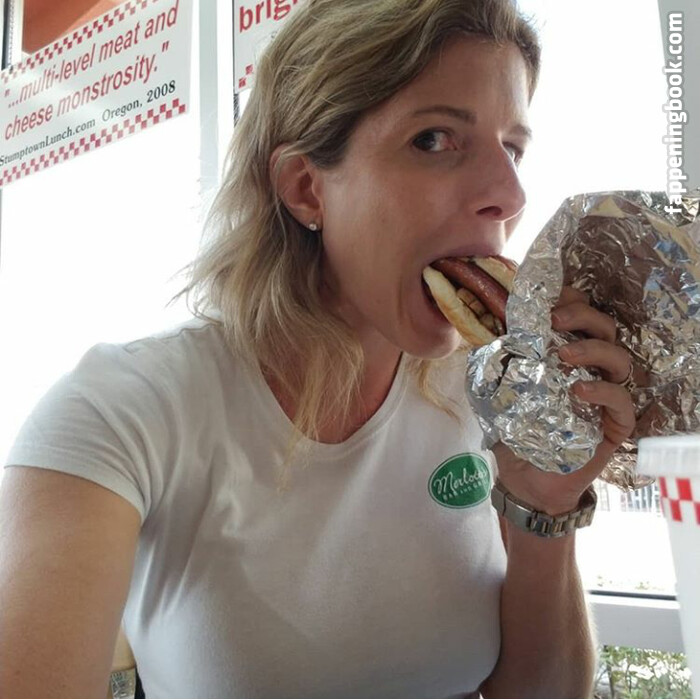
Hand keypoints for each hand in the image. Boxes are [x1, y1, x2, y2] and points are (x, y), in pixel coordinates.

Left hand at [492, 286, 636, 515]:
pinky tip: (579, 391)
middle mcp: (589, 369)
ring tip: (564, 355)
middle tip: (554, 320)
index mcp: (565, 354)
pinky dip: (604, 392)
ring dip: (593, 349)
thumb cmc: (513, 430)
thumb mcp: (495, 388)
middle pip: (604, 328)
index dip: (571, 300)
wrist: (522, 477)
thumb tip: (482, 326)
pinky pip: (622, 402)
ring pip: (619, 359)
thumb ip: (493, 359)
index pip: (580, 316)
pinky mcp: (614, 426)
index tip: (549, 297)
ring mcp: (604, 396)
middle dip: (582, 315)